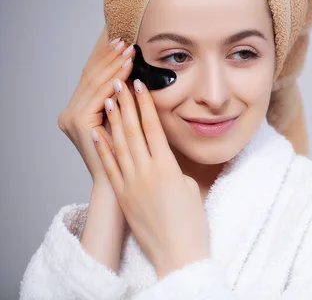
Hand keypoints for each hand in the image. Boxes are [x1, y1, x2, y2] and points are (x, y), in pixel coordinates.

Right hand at [57, 31, 135, 186]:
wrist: (118, 185)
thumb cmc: (125, 157)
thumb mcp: (121, 122)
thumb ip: (120, 101)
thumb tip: (133, 75)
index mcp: (76, 113)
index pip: (91, 79)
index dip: (106, 60)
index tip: (122, 45)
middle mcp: (69, 114)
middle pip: (91, 77)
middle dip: (110, 58)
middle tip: (127, 42)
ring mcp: (71, 119)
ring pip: (95, 83)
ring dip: (114, 65)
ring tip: (130, 52)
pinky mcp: (79, 123)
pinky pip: (100, 95)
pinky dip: (114, 80)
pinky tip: (127, 69)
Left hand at [92, 77, 209, 278]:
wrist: (178, 253)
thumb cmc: (191, 222)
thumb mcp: (188, 186)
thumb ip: (173, 166)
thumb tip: (161, 157)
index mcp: (167, 167)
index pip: (153, 128)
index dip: (146, 104)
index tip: (140, 86)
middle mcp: (146, 171)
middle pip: (133, 130)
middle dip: (126, 104)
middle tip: (120, 81)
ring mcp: (131, 184)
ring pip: (119, 144)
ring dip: (113, 119)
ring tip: (108, 98)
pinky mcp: (122, 196)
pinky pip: (110, 167)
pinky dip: (103, 148)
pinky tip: (97, 132)